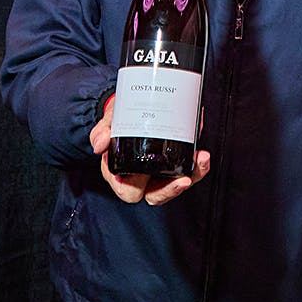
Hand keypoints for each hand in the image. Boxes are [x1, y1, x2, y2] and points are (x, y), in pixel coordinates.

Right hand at [89, 97, 211, 205]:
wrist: (133, 106)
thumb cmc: (119, 121)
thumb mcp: (108, 123)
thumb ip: (101, 132)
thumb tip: (99, 144)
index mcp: (122, 175)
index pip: (127, 192)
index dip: (133, 189)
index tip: (140, 178)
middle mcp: (142, 177)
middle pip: (157, 194)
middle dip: (171, 189)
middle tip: (183, 180)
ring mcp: (161, 172)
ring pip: (177, 184)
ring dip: (192, 175)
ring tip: (200, 160)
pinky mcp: (176, 162)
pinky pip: (189, 169)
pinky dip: (198, 164)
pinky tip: (202, 154)